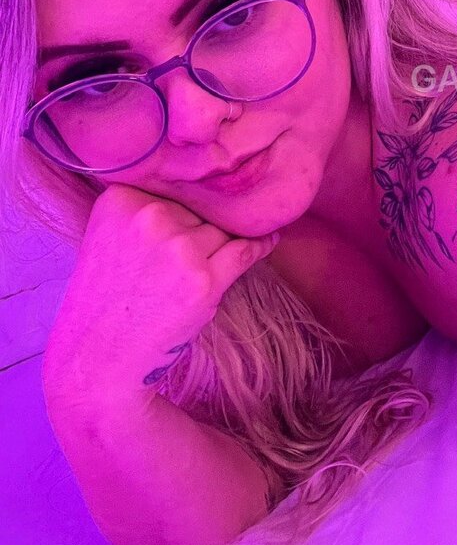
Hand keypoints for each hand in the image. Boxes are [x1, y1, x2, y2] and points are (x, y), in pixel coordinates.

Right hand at [42, 183, 279, 409]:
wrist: (99, 358)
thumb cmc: (106, 296)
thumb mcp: (109, 235)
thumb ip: (145, 206)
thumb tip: (205, 187)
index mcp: (121, 200)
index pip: (174, 187)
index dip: (182, 208)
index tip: (182, 222)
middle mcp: (149, 217)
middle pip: (200, 208)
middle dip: (199, 229)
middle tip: (183, 260)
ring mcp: (179, 249)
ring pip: (222, 230)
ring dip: (222, 245)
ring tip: (205, 265)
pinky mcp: (204, 281)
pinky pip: (245, 250)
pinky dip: (261, 245)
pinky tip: (269, 239)